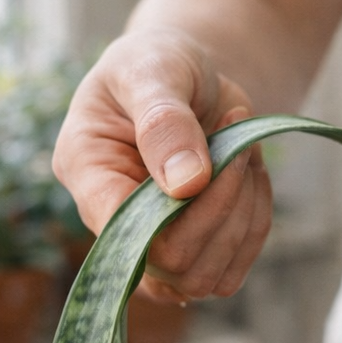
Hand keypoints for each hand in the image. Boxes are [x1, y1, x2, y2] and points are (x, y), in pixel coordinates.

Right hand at [52, 28, 271, 302]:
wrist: (190, 81)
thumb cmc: (160, 65)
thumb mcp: (154, 68)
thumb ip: (164, 120)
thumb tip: (187, 184)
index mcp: (88, 174)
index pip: (124, 232)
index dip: (178, 213)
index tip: (212, 154)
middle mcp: (115, 225)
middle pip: (173, 264)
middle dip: (222, 206)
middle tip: (239, 144)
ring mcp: (153, 251)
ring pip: (205, 277)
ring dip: (242, 216)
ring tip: (243, 153)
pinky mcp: (193, 258)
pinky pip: (231, 272)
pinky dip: (254, 225)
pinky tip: (248, 178)